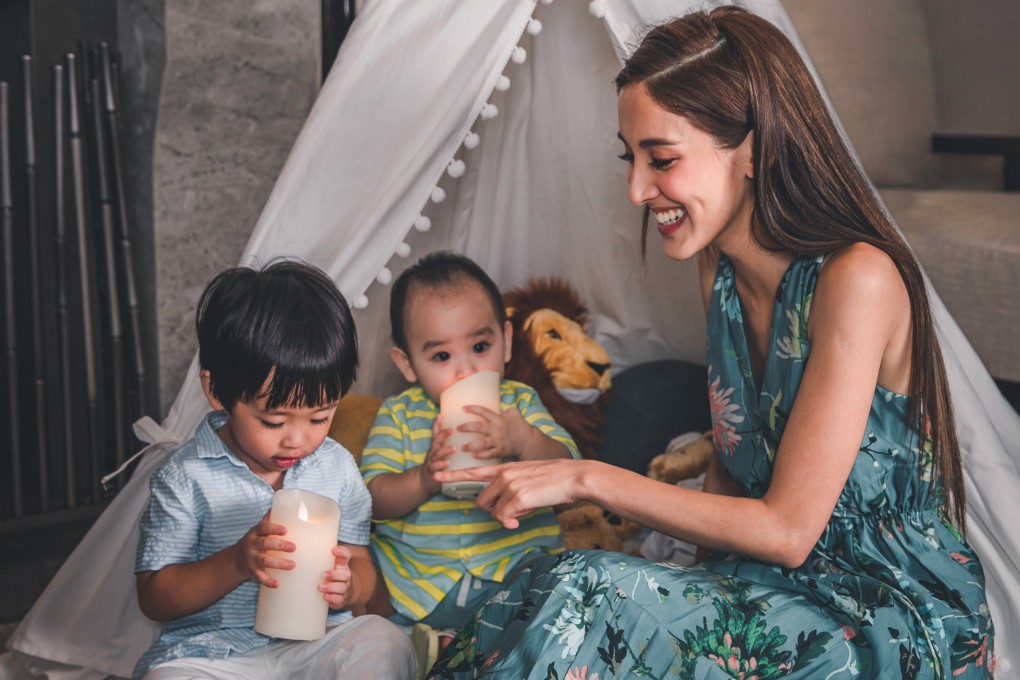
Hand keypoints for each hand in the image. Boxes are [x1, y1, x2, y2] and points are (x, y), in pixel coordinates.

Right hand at [233, 511, 294, 587]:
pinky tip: (278, 584)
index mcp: (256, 533)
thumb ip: (272, 517)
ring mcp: (251, 559)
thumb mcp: (260, 528)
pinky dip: (268, 581)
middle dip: (279, 546)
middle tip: (294, 547)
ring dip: (278, 564)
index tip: (286, 530)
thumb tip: (287, 500)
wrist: (236, 558)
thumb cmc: (255, 540)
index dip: (273, 528)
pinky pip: (259, 577)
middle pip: (264, 544)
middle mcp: (252, 545)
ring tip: (292, 565)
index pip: (263, 528)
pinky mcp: (252, 572)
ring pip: (264, 561)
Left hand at [319, 545, 354, 608]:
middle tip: (322, 574)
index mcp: (342, 565)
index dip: (341, 552)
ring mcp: (345, 588)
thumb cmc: (333, 575)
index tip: (333, 550)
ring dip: (331, 587)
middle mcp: (345, 576)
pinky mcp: (341, 599)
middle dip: (334, 574)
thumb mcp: (330, 565)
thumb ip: (321, 558)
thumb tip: (302, 549)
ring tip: (319, 587)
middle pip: (346, 574)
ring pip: (342, 587)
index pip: (346, 555)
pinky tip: (325, 597)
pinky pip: (339, 599)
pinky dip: (332, 598)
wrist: (346, 591)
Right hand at [418, 420, 456, 495]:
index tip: (440, 415)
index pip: (435, 433)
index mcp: (435, 447)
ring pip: (437, 455)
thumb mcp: (437, 450)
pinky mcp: (432, 472)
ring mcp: (431, 462)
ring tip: (453, 448)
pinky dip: (441, 465)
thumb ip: (441, 438)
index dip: (437, 424)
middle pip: (436, 442)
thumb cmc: (435, 462)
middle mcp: (432, 452)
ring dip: (444, 450)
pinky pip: (436, 468)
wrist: (423, 480)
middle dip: (443, 435)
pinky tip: (447, 462)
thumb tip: (446, 423)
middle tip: (451, 429)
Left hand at [436, 458, 587, 528]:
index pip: (474, 471)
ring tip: (526, 508)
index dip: (453, 474)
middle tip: (512, 512)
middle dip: (493, 511)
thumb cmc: (555, 480)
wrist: (574, 477)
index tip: (437, 474)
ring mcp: (509, 485)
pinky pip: (504, 518)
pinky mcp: (517, 497)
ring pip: (494, 512)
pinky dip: (512, 523)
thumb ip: (512, 491)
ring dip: (508, 517)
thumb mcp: (529, 480)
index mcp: (505, 468)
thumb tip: (505, 514)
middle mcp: (503, 474)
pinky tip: (523, 518)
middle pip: (482, 501)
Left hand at [460, 405, 532, 459]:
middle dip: (466, 427)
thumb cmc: (519, 425)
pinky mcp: (500, 451)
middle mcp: (497, 429)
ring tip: (462, 448)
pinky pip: (489, 454)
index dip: (473, 409)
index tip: (463, 408)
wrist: (528, 441)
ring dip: (470, 445)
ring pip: (482, 443)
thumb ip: (505, 410)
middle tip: (457, 428)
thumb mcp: (514, 413)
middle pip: (479, 427)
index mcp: (498, 419)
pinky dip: (481, 456)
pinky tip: (473, 456)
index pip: (484, 411)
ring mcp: (498, 441)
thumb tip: (499, 408)